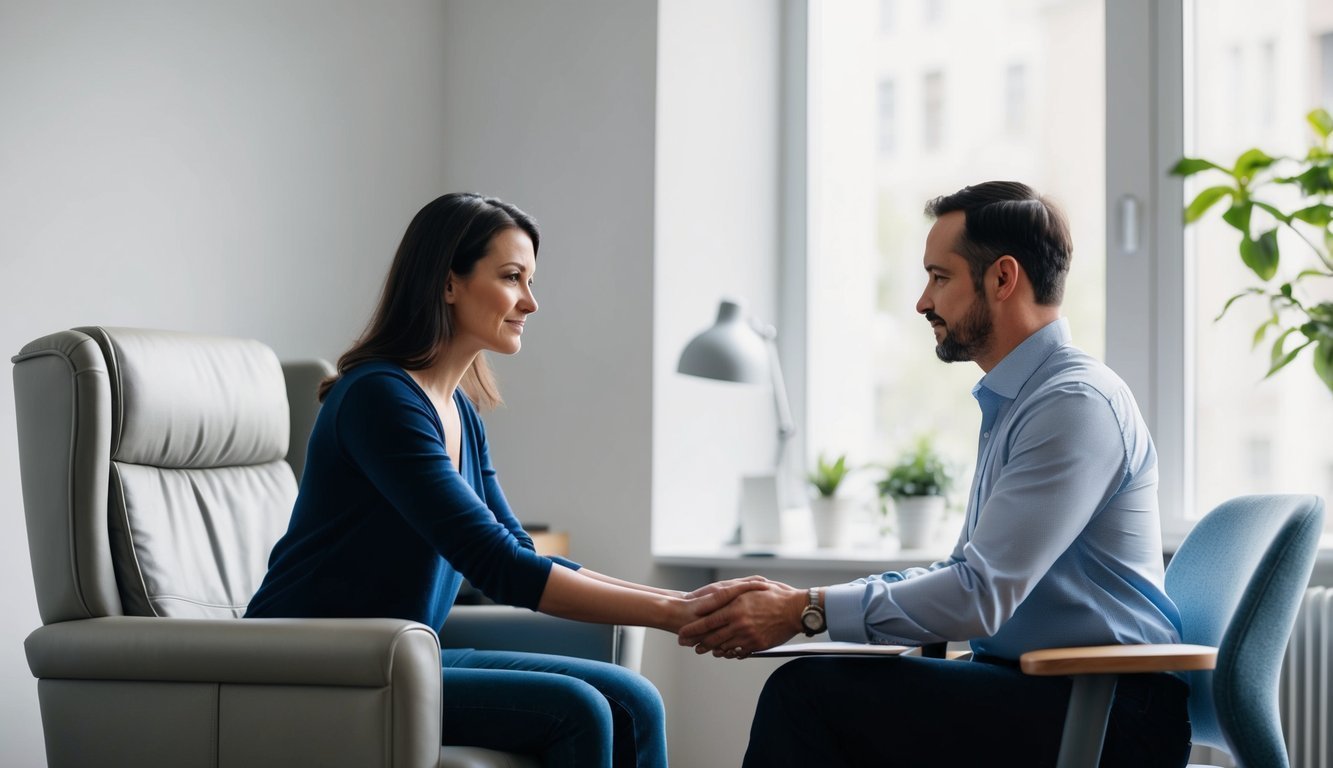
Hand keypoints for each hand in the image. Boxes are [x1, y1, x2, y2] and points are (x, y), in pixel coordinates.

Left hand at [677, 580, 805, 658]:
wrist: (795, 610)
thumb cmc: (773, 595)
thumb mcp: (749, 588)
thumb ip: (730, 594)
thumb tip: (713, 597)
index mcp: (734, 608)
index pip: (707, 622)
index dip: (692, 630)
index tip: (682, 633)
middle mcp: (738, 623)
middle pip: (711, 637)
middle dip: (697, 643)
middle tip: (688, 645)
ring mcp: (747, 636)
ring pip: (723, 647)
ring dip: (711, 649)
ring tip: (704, 649)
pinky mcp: (756, 645)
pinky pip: (738, 653)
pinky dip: (729, 653)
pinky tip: (724, 652)